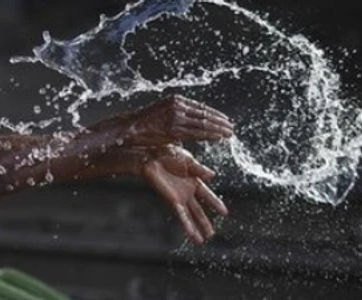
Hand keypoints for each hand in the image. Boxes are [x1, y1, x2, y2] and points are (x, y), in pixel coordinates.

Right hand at [94, 94, 233, 146]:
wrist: (130, 127)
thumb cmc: (146, 125)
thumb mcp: (164, 115)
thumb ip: (178, 119)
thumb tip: (190, 128)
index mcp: (177, 100)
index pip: (201, 107)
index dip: (215, 114)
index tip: (225, 119)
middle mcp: (178, 106)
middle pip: (205, 114)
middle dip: (220, 121)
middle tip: (231, 127)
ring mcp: (177, 117)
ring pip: (203, 123)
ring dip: (218, 129)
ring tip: (228, 133)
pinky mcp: (174, 129)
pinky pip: (196, 132)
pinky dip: (209, 135)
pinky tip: (218, 137)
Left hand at [140, 145, 228, 243]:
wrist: (152, 156)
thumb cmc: (167, 154)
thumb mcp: (188, 160)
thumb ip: (200, 169)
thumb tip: (213, 175)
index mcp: (193, 181)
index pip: (207, 196)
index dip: (216, 203)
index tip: (225, 213)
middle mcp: (186, 192)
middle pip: (198, 211)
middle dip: (204, 223)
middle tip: (211, 234)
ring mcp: (179, 198)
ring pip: (190, 216)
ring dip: (195, 228)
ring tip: (201, 240)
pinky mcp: (171, 201)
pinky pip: (180, 215)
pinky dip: (186, 224)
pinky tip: (191, 233)